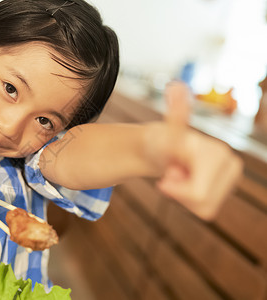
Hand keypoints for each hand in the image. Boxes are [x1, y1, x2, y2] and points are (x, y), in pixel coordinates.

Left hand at [152, 82, 242, 219]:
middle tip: (174, 172)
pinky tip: (187, 182)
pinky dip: (191, 200)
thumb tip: (176, 86)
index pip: (197, 194)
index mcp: (218, 153)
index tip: (167, 174)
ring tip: (181, 175)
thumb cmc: (161, 142)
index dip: (175, 189)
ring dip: (186, 197)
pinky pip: (206, 210)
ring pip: (205, 209)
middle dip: (182, 192)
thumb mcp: (164, 133)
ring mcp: (232, 177)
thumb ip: (174, 114)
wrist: (163, 147)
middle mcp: (232, 164)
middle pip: (202, 204)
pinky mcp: (227, 187)